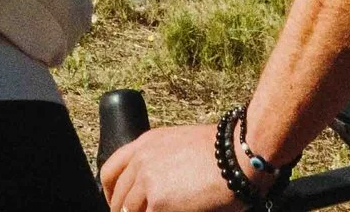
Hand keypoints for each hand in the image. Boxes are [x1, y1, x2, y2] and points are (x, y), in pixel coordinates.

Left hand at [100, 123, 247, 211]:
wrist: (239, 155)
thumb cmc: (223, 151)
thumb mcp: (182, 143)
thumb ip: (162, 159)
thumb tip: (159, 184)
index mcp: (146, 144)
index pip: (110, 170)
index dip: (110, 192)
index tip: (117, 204)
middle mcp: (142, 161)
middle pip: (118, 197)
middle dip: (124, 211)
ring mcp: (147, 183)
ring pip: (129, 211)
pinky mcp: (158, 204)